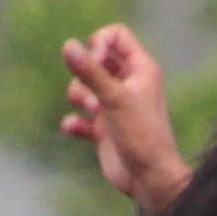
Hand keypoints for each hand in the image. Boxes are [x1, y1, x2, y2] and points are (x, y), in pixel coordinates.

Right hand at [60, 26, 188, 215]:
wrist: (149, 179)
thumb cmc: (141, 135)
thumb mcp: (114, 98)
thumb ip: (90, 72)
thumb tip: (68, 45)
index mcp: (140, 69)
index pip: (116, 36)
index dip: (99, 42)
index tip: (94, 60)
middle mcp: (128, 85)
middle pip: (95, 60)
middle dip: (85, 72)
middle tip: (92, 91)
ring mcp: (114, 107)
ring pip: (84, 88)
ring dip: (79, 96)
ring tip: (91, 112)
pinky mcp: (103, 130)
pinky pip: (79, 118)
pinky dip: (74, 122)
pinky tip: (74, 128)